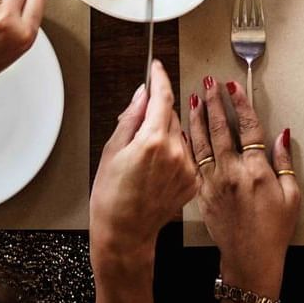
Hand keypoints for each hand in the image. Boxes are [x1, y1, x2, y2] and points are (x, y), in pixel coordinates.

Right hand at [89, 60, 197, 278]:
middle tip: (137, 132)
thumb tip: (143, 93)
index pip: (163, 96)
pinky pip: (186, 154)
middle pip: (172, 115)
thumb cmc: (111, 197)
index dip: (160, 78)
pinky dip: (174, 154)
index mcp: (153, 141)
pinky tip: (157, 171)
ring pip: (181, 135)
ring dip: (167, 135)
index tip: (157, 68)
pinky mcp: (193, 181)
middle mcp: (176, 152)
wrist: (124, 234)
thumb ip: (131, 117)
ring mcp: (187, 168)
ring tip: (146, 159)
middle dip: (157, 115)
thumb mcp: (112, 150)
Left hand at [188, 76, 298, 297]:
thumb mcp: (291, 196)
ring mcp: (214, 183)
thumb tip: (282, 135)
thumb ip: (284, 163)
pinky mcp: (202, 193)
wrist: (249, 260)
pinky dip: (188, 143)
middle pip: (219, 129)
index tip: (233, 87)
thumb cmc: (273, 231)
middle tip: (208, 83)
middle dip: (212, 103)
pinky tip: (183, 131)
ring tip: (192, 99)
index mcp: (256, 171)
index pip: (247, 128)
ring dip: (196, 118)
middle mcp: (232, 173)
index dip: (239, 104)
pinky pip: (193, 162)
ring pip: (201, 143)